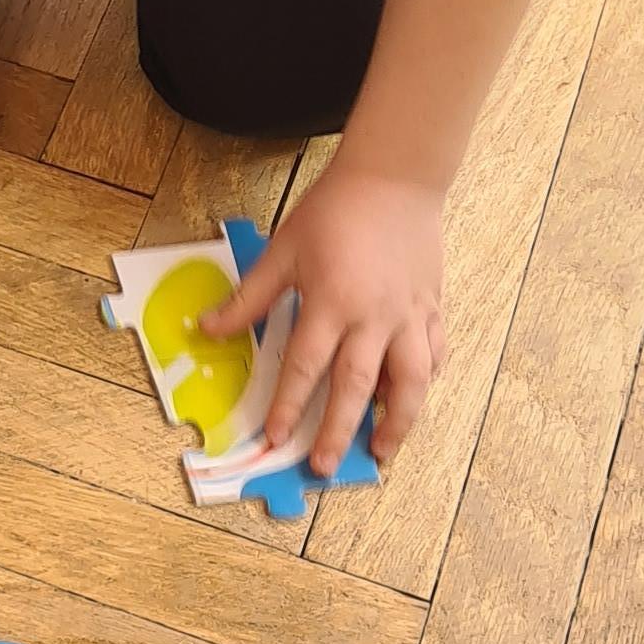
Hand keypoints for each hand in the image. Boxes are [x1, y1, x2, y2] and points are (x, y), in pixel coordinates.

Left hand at [211, 164, 444, 473]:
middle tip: (324, 466)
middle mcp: (374, 317)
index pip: (307, 367)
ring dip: (397, 422)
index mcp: (332, 302)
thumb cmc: (334, 211)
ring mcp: (409, 315)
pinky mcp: (432, 307)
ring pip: (410, 381)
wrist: (395, 178)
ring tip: (382, 450)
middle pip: (356, 386)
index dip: (288, 406)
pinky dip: (423, 382)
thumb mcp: (284, 250)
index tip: (274, 438)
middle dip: (338, 430)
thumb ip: (250, 297)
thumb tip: (209, 328)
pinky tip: (411, 399)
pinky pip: (433, 355)